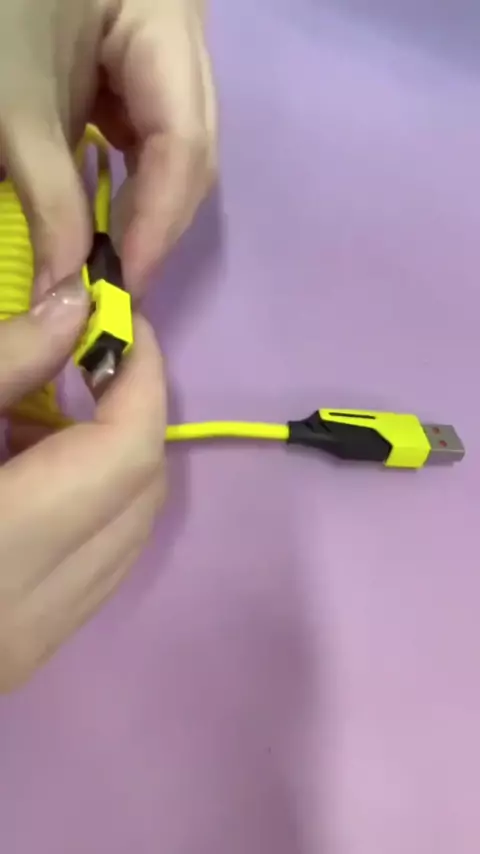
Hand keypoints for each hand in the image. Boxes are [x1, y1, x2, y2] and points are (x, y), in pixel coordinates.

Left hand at [0, 0, 215, 295]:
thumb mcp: (17, 106)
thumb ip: (49, 198)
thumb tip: (66, 293)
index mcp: (166, 22)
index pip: (184, 141)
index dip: (158, 221)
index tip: (127, 284)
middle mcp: (186, 40)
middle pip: (194, 151)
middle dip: (158, 223)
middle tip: (124, 283)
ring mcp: (168, 55)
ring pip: (181, 151)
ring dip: (149, 210)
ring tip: (117, 259)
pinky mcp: (143, 68)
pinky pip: (155, 138)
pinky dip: (135, 184)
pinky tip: (113, 216)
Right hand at [0, 277, 165, 691]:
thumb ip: (2, 362)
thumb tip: (75, 309)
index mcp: (0, 545)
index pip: (127, 455)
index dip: (141, 378)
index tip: (123, 322)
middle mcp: (31, 610)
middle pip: (143, 494)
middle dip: (130, 414)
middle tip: (86, 357)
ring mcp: (33, 641)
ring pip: (128, 534)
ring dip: (107, 461)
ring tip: (39, 412)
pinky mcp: (26, 650)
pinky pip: (97, 567)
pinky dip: (85, 507)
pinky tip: (24, 471)